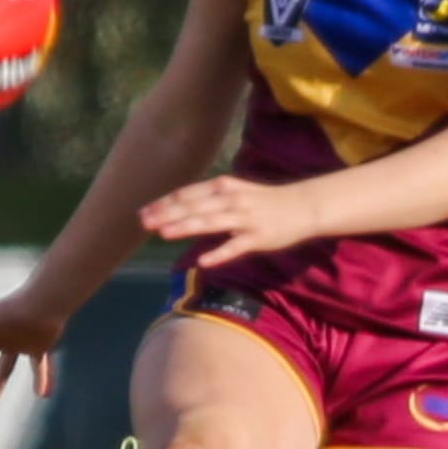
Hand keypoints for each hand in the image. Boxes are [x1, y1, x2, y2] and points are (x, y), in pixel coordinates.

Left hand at [138, 175, 314, 268]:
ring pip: (210, 222)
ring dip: (186, 227)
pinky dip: (219, 253)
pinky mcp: (258, 238)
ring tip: (164, 233)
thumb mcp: (234, 191)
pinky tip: (202, 261)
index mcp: (224, 187)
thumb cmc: (264, 201)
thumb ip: (209, 199)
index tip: (143, 212)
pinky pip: (235, 247)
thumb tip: (179, 207)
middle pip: (194, 206)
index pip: (188, 194)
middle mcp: (231, 200)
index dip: (164, 203)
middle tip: (144, 222)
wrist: (303, 205)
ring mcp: (245, 219)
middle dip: (167, 214)